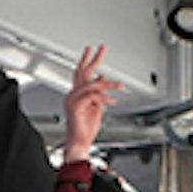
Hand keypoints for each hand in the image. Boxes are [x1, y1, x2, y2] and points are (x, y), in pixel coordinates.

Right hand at [63, 44, 122, 163]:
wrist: (80, 142)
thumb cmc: (86, 128)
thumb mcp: (97, 107)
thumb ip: (99, 93)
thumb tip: (103, 79)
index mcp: (77, 94)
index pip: (82, 73)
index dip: (88, 61)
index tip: (94, 51)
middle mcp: (73, 95)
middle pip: (83, 72)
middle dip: (94, 59)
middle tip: (102, 48)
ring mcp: (72, 100)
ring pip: (92, 84)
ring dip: (109, 85)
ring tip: (120, 86)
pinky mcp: (75, 106)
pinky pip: (92, 96)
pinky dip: (104, 98)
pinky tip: (111, 102)